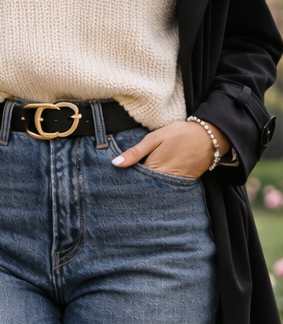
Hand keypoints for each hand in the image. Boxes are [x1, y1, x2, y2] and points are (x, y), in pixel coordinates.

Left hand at [111, 120, 229, 178]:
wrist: (209, 136)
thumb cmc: (180, 134)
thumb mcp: (154, 138)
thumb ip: (135, 152)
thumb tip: (115, 163)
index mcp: (153, 169)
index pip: (133, 181)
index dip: (125, 180)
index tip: (116, 181)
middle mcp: (163, 181)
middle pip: (144, 188)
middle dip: (135, 187)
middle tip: (124, 187)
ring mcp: (175, 184)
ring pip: (155, 190)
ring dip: (147, 188)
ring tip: (138, 186)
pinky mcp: (183, 183)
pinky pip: (168, 189)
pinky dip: (161, 187)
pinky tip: (155, 184)